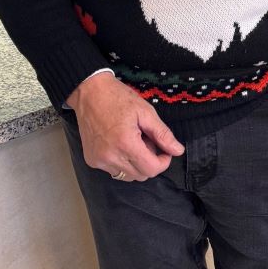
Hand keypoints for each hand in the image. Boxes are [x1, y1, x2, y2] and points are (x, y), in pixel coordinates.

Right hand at [67, 73, 183, 180]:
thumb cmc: (118, 98)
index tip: (165, 151)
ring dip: (136, 164)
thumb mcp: (145, 112)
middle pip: (141, 175)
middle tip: (147, 140)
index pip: (151, 169)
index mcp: (125, 143)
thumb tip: (178, 151)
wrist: (89, 93)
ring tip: (133, 141)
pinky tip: (120, 144)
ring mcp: (99, 160)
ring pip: (127, 176)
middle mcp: (110, 156)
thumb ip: (162, 134)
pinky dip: (122, 162)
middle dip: (150, 161)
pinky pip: (114, 170)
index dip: (163, 162)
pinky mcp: (92, 160)